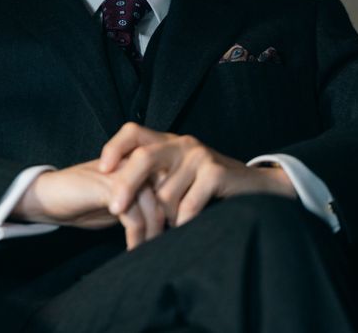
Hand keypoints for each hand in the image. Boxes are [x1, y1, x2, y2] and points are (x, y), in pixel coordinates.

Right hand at [11, 159, 167, 245]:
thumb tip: (163, 226)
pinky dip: (135, 237)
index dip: (170, 214)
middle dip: (163, 226)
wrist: (45, 196)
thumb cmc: (80, 201)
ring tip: (145, 252)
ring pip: (152, 207)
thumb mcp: (116, 205)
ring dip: (151, 235)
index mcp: (135, 165)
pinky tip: (131, 248)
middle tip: (159, 249)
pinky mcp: (107, 187)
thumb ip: (139, 207)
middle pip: (164, 197)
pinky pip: (133, 216)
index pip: (167, 188)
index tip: (167, 237)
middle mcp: (131, 164)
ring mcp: (120, 174)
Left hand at [99, 123, 295, 235]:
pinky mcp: (215, 172)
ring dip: (165, 216)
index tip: (101, 169)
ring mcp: (199, 156)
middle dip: (126, 185)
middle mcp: (182, 143)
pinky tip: (186, 226)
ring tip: (173, 222)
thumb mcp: (176, 176)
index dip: (114, 147)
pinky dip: (183, 222)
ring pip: (165, 193)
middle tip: (114, 209)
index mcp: (167, 141)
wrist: (256, 189)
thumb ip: (151, 178)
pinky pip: (187, 205)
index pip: (132, 132)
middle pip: (144, 159)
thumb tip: (112, 194)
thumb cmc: (207, 188)